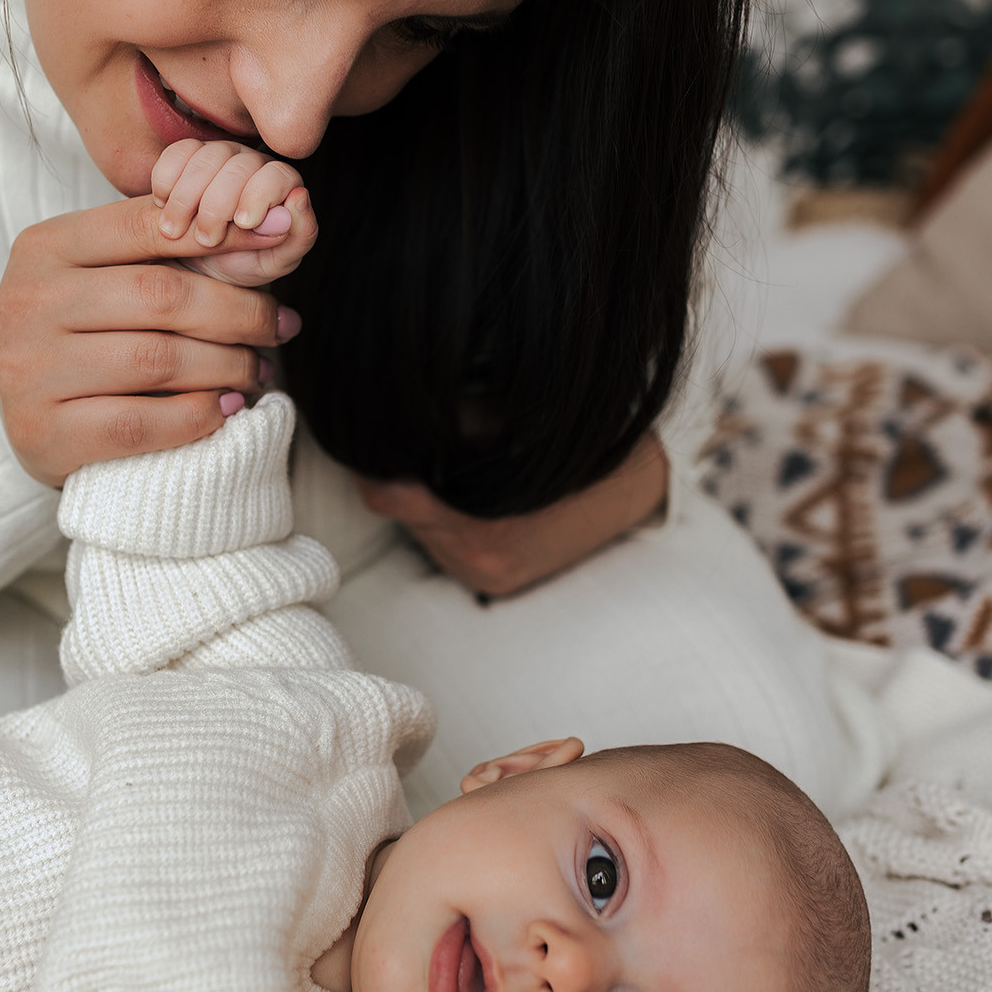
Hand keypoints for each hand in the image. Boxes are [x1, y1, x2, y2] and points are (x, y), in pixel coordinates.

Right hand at [0, 195, 301, 487]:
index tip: (282, 238)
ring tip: (257, 370)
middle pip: (161, 295)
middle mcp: (27, 302)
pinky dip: (197, 416)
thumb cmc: (88, 336)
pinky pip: (141, 424)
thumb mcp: (112, 276)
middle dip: (238, 311)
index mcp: (45, 247)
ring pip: (157, 360)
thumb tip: (276, 229)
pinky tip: (226, 408)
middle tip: (281, 325)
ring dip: (227, 366)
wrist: (29, 422)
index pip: (146, 225)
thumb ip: (174, 250)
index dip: (223, 232)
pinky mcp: (43, 434)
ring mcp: (29, 370)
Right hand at [150, 138, 315, 286]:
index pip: (277, 175)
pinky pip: (176, 153)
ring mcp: (219, 156)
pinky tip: (163, 206)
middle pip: (238, 165)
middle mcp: (253, 164)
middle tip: (205, 238)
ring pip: (206, 158)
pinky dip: (166, 180)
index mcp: (281, 186)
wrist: (201, 270)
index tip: (242, 224)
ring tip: (175, 232)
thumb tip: (299, 199)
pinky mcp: (187, 156)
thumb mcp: (275, 262)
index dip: (258, 196)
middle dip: (217, 204)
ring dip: (186, 198)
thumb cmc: (244, 264)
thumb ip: (298, 236)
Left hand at [357, 434, 668, 596]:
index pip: (386, 495)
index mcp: (478, 523)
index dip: (367, 460)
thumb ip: (446, 424)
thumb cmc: (573, 442)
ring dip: (420, 497)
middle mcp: (477, 559)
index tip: (356, 430)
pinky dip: (444, 517)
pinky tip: (462, 490)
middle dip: (395, 473)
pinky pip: (445, 545)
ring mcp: (485, 575)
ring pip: (420, 530)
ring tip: (439, 462)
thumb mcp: (508, 422)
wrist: (636, 486)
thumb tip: (382, 409)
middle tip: (394, 433)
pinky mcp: (494, 581)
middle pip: (399, 512)